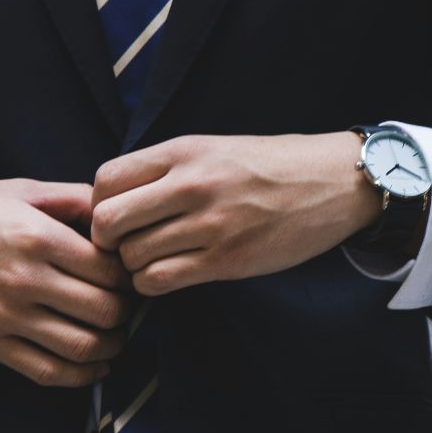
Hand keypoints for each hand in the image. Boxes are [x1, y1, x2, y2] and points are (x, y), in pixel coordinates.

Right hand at [0, 179, 132, 386]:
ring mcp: (5, 316)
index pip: (109, 269)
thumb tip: (118, 212)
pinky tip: (95, 365)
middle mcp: (23, 279)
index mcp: (36, 236)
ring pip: (82, 347)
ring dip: (112, 346)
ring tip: (116, 334)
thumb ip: (73, 199)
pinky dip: (81, 376)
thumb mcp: (20, 190)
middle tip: (128, 304)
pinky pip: (47, 371)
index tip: (130, 272)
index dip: (130, 274)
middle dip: (127, 311)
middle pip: (104, 310)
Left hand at [90, 133, 383, 295]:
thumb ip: (165, 169)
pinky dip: (153, 284)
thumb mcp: (212, 148)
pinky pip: (160, 280)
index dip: (98, 204)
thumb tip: (112, 199)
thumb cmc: (268, 166)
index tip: (116, 215)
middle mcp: (191, 185)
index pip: (105, 180)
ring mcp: (209, 224)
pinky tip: (168, 274)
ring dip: (133, 266)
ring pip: (132, 257)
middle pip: (107, 221)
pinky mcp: (226, 260)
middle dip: (107, 240)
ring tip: (152, 259)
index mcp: (183, 151)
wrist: (332, 182)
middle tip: (124, 245)